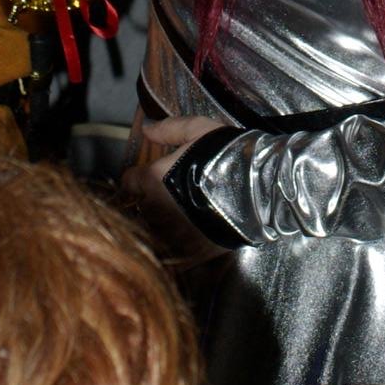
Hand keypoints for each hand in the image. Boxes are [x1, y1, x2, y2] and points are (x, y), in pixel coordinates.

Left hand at [119, 114, 231, 262]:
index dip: (139, 178)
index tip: (151, 177)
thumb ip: (170, 129)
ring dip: (159, 224)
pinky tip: (187, 236)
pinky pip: (169, 253)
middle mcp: (153, 210)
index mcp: (151, 179)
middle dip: (148, 202)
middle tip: (169, 195)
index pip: (128, 182)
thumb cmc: (225, 154)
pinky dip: (173, 246)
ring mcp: (169, 235)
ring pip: (151, 231)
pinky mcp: (186, 255)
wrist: (256, 190)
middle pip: (137, 208)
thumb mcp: (199, 129)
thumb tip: (146, 129)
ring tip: (179, 216)